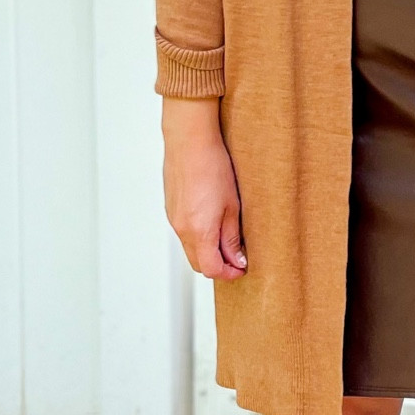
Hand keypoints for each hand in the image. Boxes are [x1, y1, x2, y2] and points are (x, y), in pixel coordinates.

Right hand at [162, 97, 246, 279]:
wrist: (190, 140)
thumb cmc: (213, 167)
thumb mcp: (232, 206)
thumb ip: (232, 237)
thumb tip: (237, 260)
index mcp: (198, 231)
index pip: (211, 269)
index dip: (229, 273)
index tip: (242, 268)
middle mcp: (181, 229)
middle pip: (198, 264)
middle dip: (218, 266)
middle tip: (238, 258)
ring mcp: (173, 219)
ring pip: (191, 249)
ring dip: (208, 251)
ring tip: (228, 238)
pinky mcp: (171, 209)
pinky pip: (184, 234)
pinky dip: (199, 237)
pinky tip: (213, 222)